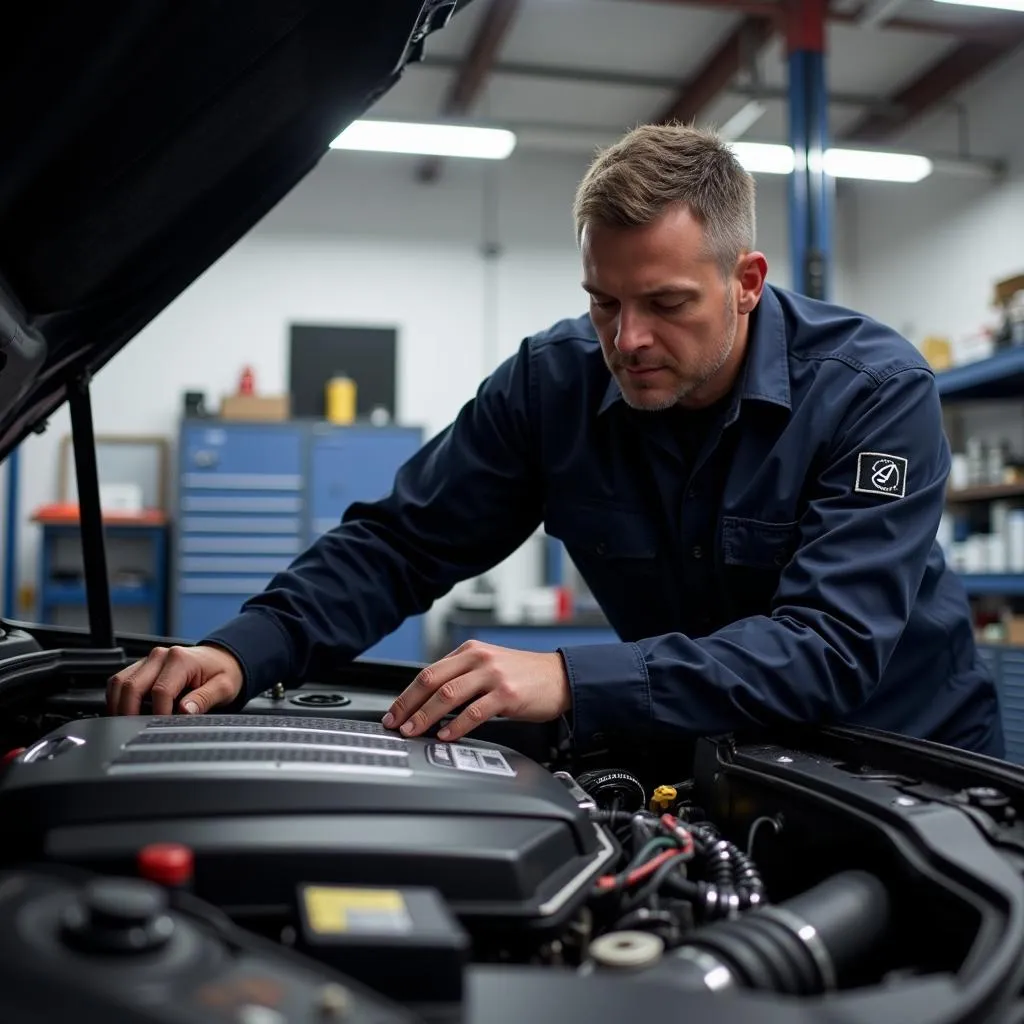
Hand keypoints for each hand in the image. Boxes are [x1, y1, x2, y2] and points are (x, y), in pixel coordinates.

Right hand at [107, 644, 244, 716]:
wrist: (221, 659)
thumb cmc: (222, 672)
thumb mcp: (223, 687)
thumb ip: (204, 698)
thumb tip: (185, 711)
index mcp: (180, 659)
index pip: (160, 691)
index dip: (159, 714)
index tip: (164, 727)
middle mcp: (160, 656)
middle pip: (131, 687)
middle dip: (130, 713)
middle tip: (137, 732)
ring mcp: (148, 660)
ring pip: (119, 683)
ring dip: (118, 706)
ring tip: (126, 725)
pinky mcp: (141, 666)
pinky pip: (119, 682)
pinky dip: (117, 699)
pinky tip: (125, 713)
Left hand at [382, 640, 570, 741]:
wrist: (560, 677)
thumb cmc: (524, 675)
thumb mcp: (489, 666)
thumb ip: (462, 676)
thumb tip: (429, 701)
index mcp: (470, 651)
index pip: (428, 672)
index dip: (406, 694)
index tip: (394, 712)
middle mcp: (479, 658)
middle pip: (432, 680)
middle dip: (409, 705)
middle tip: (396, 724)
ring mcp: (493, 675)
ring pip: (449, 694)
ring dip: (426, 716)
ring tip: (414, 731)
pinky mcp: (507, 694)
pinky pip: (475, 711)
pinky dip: (456, 725)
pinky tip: (446, 735)